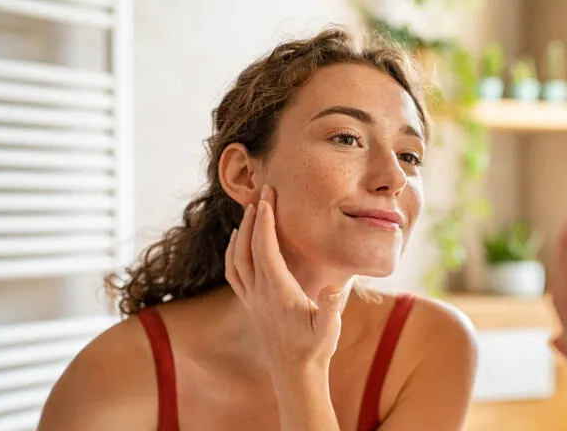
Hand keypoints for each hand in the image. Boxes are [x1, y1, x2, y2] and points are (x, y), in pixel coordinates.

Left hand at [224, 185, 344, 376]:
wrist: (295, 374)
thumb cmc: (315, 349)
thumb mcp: (329, 329)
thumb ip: (330, 308)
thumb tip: (332, 287)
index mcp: (278, 293)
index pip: (266, 250)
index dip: (266, 223)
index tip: (269, 199)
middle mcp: (259, 293)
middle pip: (249, 247)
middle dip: (255, 217)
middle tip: (263, 192)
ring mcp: (252, 299)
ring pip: (237, 258)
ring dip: (242, 232)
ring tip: (251, 210)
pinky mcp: (250, 305)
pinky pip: (234, 272)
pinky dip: (233, 251)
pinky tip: (238, 241)